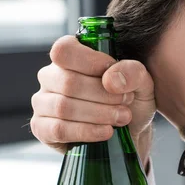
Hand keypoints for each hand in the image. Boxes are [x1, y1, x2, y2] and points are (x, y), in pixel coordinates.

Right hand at [31, 35, 155, 152]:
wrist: (131, 134)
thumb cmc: (131, 102)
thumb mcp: (142, 84)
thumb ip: (133, 72)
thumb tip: (110, 79)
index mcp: (70, 57)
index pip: (65, 50)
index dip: (92, 63)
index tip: (116, 79)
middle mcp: (51, 77)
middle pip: (68, 82)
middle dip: (103, 96)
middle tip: (126, 103)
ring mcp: (43, 102)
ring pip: (63, 107)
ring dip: (99, 114)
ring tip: (122, 118)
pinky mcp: (42, 128)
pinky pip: (58, 129)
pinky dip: (87, 131)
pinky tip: (107, 132)